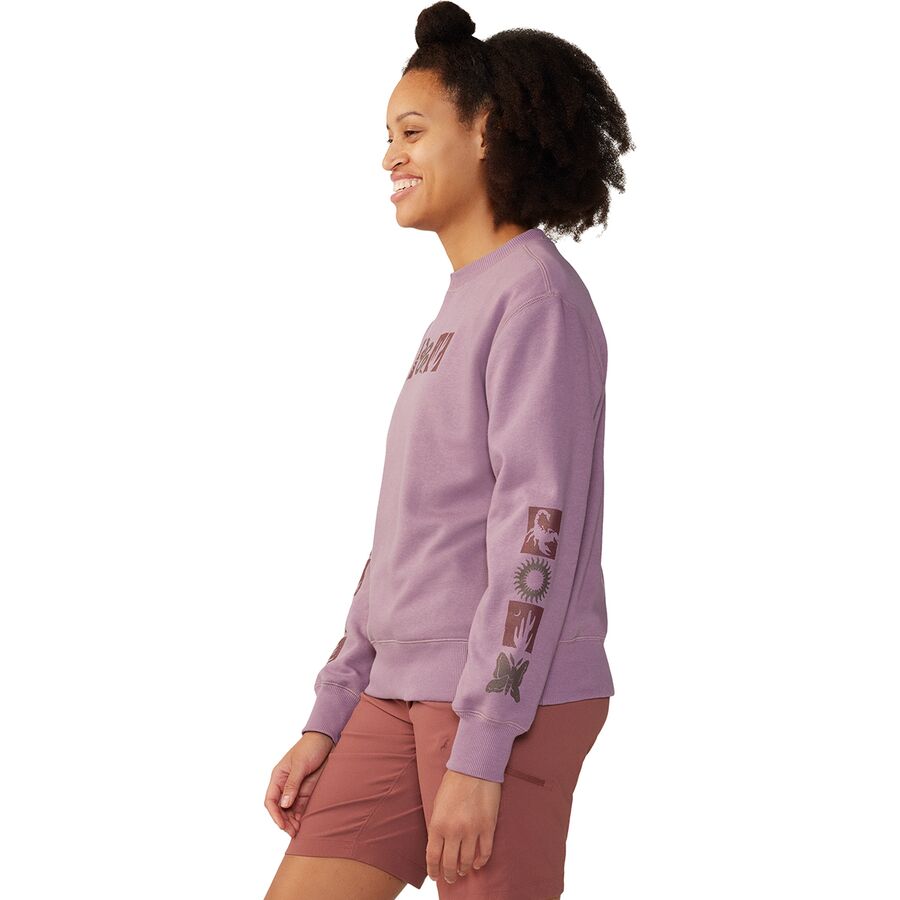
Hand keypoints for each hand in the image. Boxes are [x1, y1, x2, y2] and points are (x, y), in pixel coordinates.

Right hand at [264, 731, 334, 836]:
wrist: (327, 740)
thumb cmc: (310, 747)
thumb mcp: (300, 765)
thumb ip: (292, 784)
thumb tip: (284, 804)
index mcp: (278, 777)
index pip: (271, 800)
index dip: (274, 814)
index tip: (282, 825)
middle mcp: (285, 785)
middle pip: (280, 809)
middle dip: (284, 821)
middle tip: (293, 832)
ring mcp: (296, 789)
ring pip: (289, 811)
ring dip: (292, 821)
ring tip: (298, 831)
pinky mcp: (307, 791)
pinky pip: (300, 807)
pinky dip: (300, 817)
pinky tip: (304, 824)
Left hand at [426, 769, 500, 883]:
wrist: (474, 766)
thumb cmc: (454, 782)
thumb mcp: (437, 804)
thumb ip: (438, 826)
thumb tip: (439, 846)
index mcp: (438, 824)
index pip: (433, 857)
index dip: (433, 870)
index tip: (435, 876)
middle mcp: (454, 831)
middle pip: (450, 864)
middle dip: (449, 874)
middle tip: (450, 878)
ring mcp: (472, 830)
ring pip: (467, 861)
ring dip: (464, 869)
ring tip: (463, 871)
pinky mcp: (488, 827)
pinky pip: (485, 852)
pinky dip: (481, 861)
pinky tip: (477, 863)